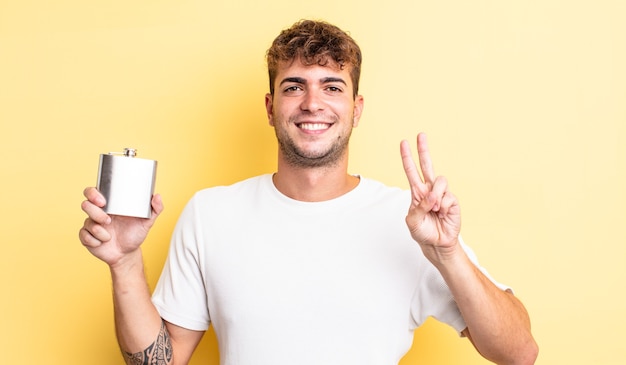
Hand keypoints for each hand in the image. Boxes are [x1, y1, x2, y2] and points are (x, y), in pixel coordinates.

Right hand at [79, 187, 163, 266]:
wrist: (127, 254)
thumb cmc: (135, 234)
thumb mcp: (146, 222)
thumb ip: (155, 209)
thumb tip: (157, 196)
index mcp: (110, 205)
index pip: (93, 192)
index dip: (92, 193)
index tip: (102, 201)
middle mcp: (98, 212)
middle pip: (86, 204)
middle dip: (95, 212)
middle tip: (108, 220)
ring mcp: (91, 225)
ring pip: (87, 222)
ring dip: (99, 230)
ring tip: (109, 236)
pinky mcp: (86, 237)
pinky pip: (84, 236)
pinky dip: (94, 241)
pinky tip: (103, 243)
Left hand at [400, 133, 461, 263]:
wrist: (437, 243)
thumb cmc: (422, 232)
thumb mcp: (413, 221)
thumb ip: (419, 207)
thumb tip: (431, 195)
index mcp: (417, 192)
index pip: (411, 171)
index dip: (407, 157)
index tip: (404, 143)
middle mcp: (429, 189)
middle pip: (427, 165)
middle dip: (423, 150)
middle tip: (420, 135)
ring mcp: (441, 194)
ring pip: (439, 181)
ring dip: (435, 195)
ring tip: (434, 209)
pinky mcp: (452, 201)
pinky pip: (447, 196)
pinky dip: (442, 206)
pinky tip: (442, 213)